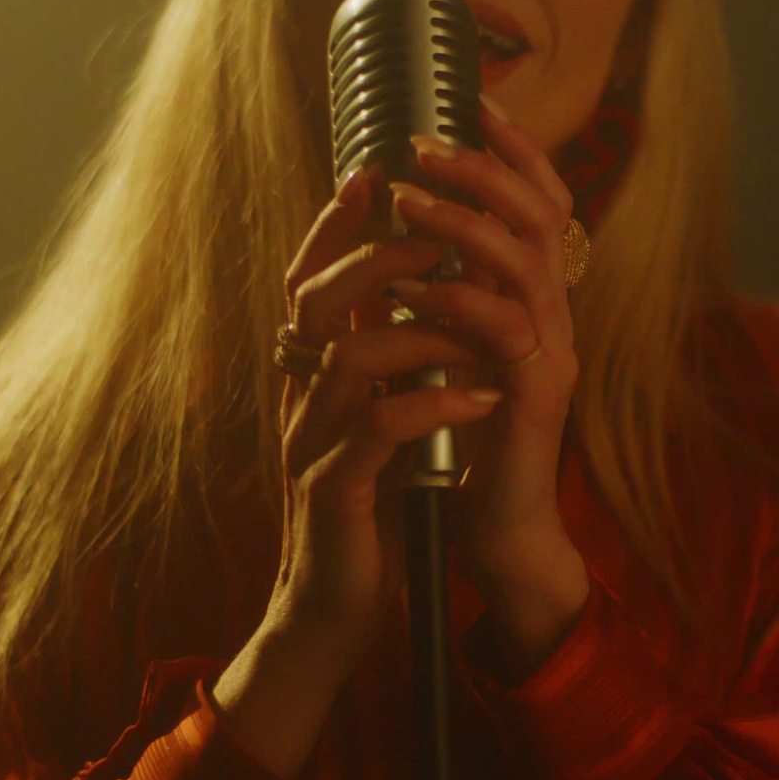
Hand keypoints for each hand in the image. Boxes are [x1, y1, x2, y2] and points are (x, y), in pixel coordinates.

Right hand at [272, 164, 503, 654]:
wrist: (330, 608)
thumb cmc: (363, 508)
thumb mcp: (374, 422)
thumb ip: (382, 364)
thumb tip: (417, 295)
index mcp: (311, 379)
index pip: (310, 284)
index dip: (335, 225)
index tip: (374, 170)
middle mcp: (300, 401)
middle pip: (316, 302)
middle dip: (377, 256)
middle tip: (434, 231)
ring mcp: (311, 445)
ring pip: (348, 359)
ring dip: (418, 330)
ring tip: (475, 324)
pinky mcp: (335, 494)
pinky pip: (378, 433)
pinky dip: (432, 406)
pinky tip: (478, 400)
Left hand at [384, 96, 581, 580]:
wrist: (498, 528)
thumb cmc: (467, 437)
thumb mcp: (454, 352)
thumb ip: (448, 296)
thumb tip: (404, 233)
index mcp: (536, 300)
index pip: (543, 206)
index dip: (515, 152)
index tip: (474, 103)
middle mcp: (555, 316)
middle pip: (541, 216)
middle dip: (484, 169)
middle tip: (425, 142)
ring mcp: (554, 354)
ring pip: (526, 262)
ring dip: (464, 223)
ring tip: (408, 200)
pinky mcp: (537, 397)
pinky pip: (505, 332)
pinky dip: (456, 300)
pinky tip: (411, 287)